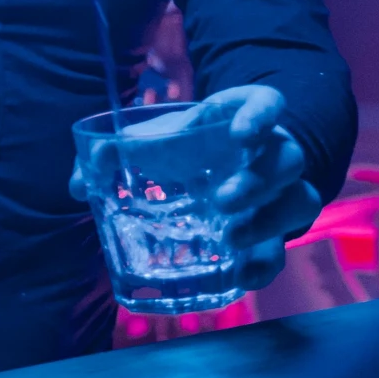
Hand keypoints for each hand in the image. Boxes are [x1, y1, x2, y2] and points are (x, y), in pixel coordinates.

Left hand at [65, 85, 323, 293]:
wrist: (210, 169)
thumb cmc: (182, 148)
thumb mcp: (153, 141)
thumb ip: (114, 153)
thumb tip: (77, 182)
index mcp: (241, 117)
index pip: (268, 102)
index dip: (261, 114)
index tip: (240, 133)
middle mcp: (271, 151)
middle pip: (288, 159)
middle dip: (260, 180)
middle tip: (222, 199)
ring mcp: (279, 191)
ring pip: (301, 200)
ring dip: (269, 220)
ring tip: (231, 237)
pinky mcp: (275, 230)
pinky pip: (285, 246)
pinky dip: (266, 263)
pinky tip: (241, 275)